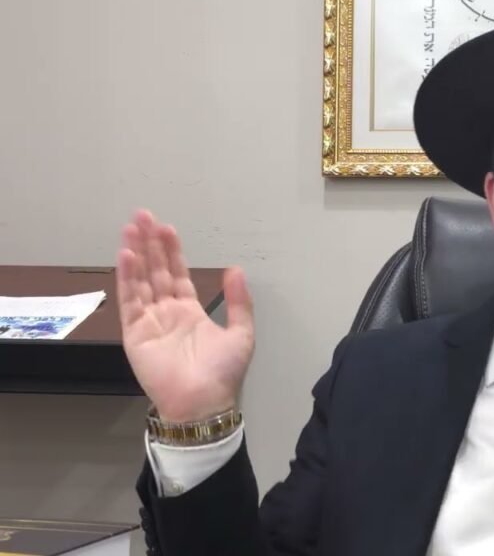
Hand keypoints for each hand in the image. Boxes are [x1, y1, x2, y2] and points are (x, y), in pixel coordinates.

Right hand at [116, 210, 254, 422]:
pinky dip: (127, 278)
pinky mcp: (135, 334)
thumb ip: (237, 301)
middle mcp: (167, 313)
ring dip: (136, 254)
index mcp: (190, 312)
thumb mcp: (241, 333)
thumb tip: (236, 269)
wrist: (205, 403)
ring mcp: (149, 322)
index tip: (166, 227)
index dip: (172, 252)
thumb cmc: (223, 372)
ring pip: (140, 281)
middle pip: (155, 272)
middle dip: (150, 244)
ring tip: (132, 228)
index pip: (177, 274)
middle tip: (143, 215)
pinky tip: (127, 256)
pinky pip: (130, 301)